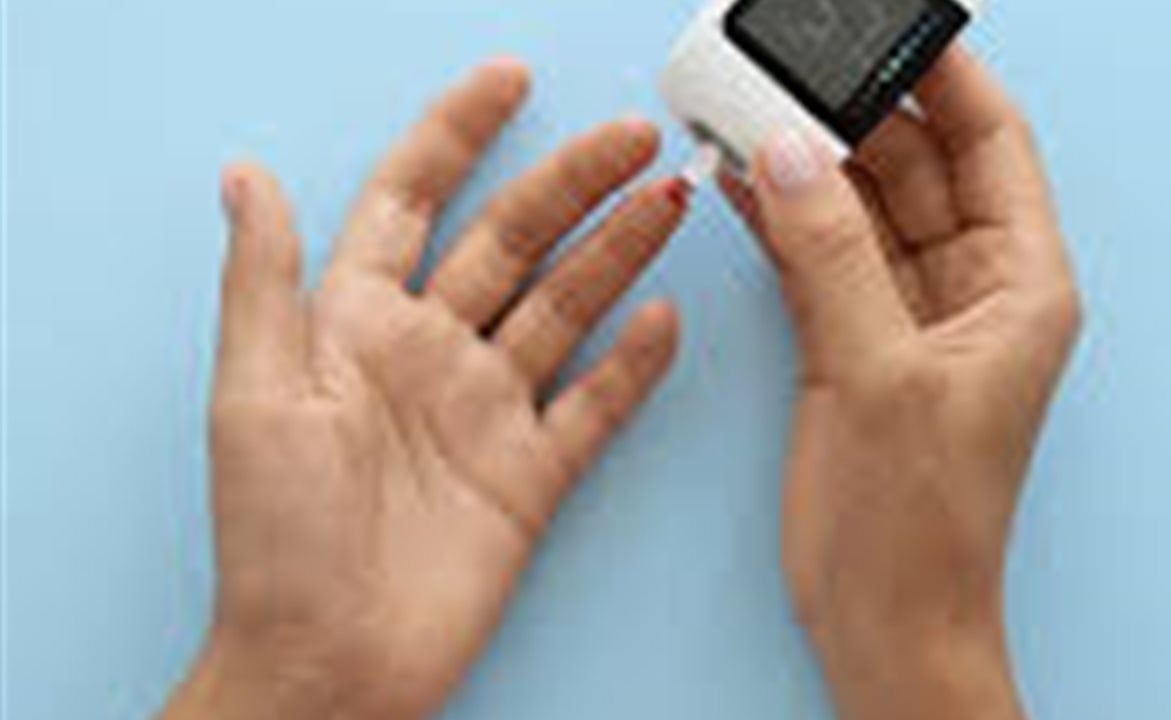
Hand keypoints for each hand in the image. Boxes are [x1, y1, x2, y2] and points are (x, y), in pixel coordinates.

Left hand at [164, 59, 686, 719]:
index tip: (506, 84)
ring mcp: (485, 411)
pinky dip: (632, 364)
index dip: (458, 135)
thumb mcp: (254, 397)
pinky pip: (592, 405)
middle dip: (571, 183)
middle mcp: (429, 355)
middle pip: (512, 243)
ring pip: (564, 309)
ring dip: (616, 253)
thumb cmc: (276, 541)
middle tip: (630, 137)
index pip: (413, 201)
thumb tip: (246, 177)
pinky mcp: (530, 473)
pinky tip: (661, 318)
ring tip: (666, 200)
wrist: (330, 665)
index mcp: (358, 325)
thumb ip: (266, 283)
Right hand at [721, 48, 1080, 718]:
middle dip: (852, 114)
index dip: (943, 75)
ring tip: (749, 109)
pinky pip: (816, 254)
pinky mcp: (849, 340)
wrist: (882, 620)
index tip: (889, 26)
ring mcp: (904, 313)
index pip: (990, 143)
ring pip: (857, 206)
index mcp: (1018, 285)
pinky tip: (741, 179)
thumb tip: (792, 152)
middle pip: (915, 165)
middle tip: (790, 68)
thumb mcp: (878, 373)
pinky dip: (779, 217)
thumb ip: (832, 255)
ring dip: (807, 160)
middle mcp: (968, 289)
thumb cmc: (916, 522)